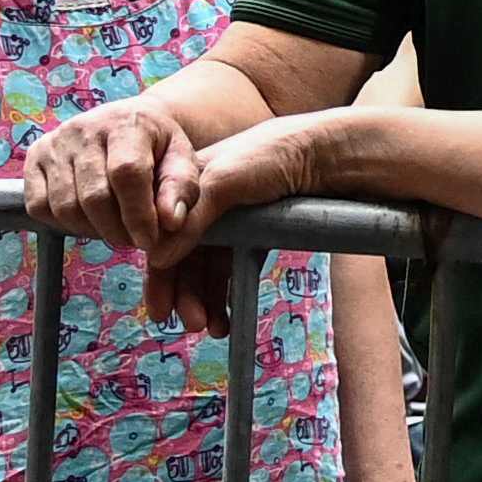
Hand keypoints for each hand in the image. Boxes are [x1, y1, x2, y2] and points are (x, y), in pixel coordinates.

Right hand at [22, 90, 213, 260]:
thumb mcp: (183, 160)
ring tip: (115, 230)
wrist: (128, 122)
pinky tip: (88, 220)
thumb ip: (182, 189)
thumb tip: (171, 223)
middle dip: (117, 230)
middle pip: (93, 196)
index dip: (138, 214)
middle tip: (134, 240)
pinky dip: (63, 224)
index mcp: (126, 124)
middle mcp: (83, 129)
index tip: (149, 241)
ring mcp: (54, 143)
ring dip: (92, 230)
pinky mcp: (34, 157)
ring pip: (65, 206)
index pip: (127, 173)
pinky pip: (39, 206)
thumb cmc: (159, 147)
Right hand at [129, 125, 313, 338]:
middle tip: (191, 325)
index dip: (160, 275)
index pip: (162, 240)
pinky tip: (228, 317)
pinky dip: (228, 293)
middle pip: (185, 260)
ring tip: (211, 329)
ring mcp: (231, 222)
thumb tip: (156, 258)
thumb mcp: (223, 181)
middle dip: (185, 295)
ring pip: (209, 269)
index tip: (160, 310)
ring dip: (206, 301)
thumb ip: (192, 218)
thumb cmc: (270, 156)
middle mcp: (203, 207)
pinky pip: (234, 268)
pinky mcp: (257, 233)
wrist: (325, 152)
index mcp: (184, 191)